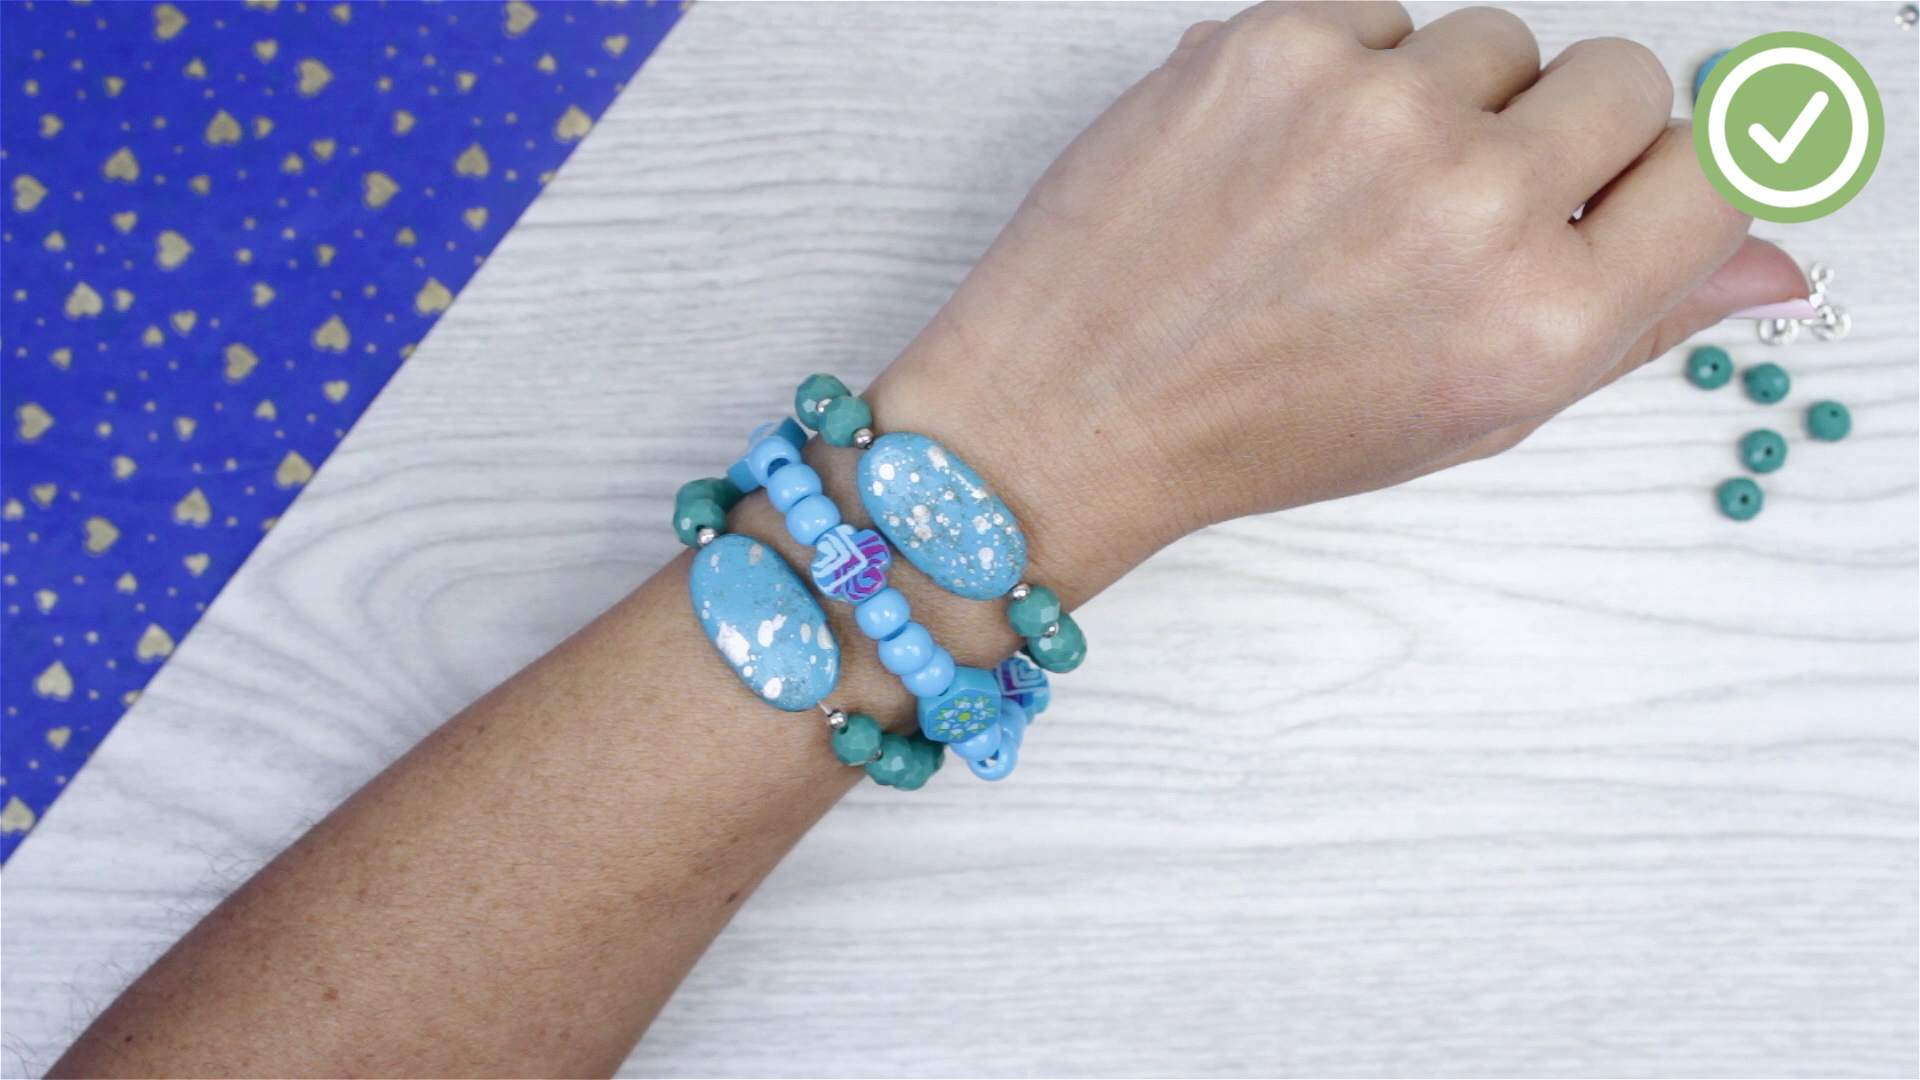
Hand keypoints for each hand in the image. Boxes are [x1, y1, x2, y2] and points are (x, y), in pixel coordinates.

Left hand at [865, 2, 1807, 604]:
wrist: (1071, 408)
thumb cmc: (1259, 428)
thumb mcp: (1467, 418)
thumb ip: (1629, 328)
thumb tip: (1768, 263)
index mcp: (1545, 321)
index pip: (1715, 170)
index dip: (1658, 181)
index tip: (1610, 193)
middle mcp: (1477, 204)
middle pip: (1623, 75)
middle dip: (1559, 132)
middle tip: (1457, 205)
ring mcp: (1374, 109)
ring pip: (1494, 38)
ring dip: (1445, 102)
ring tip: (1345, 196)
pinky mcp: (1275, 44)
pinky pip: (1379, 15)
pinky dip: (1346, 73)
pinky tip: (1282, 160)